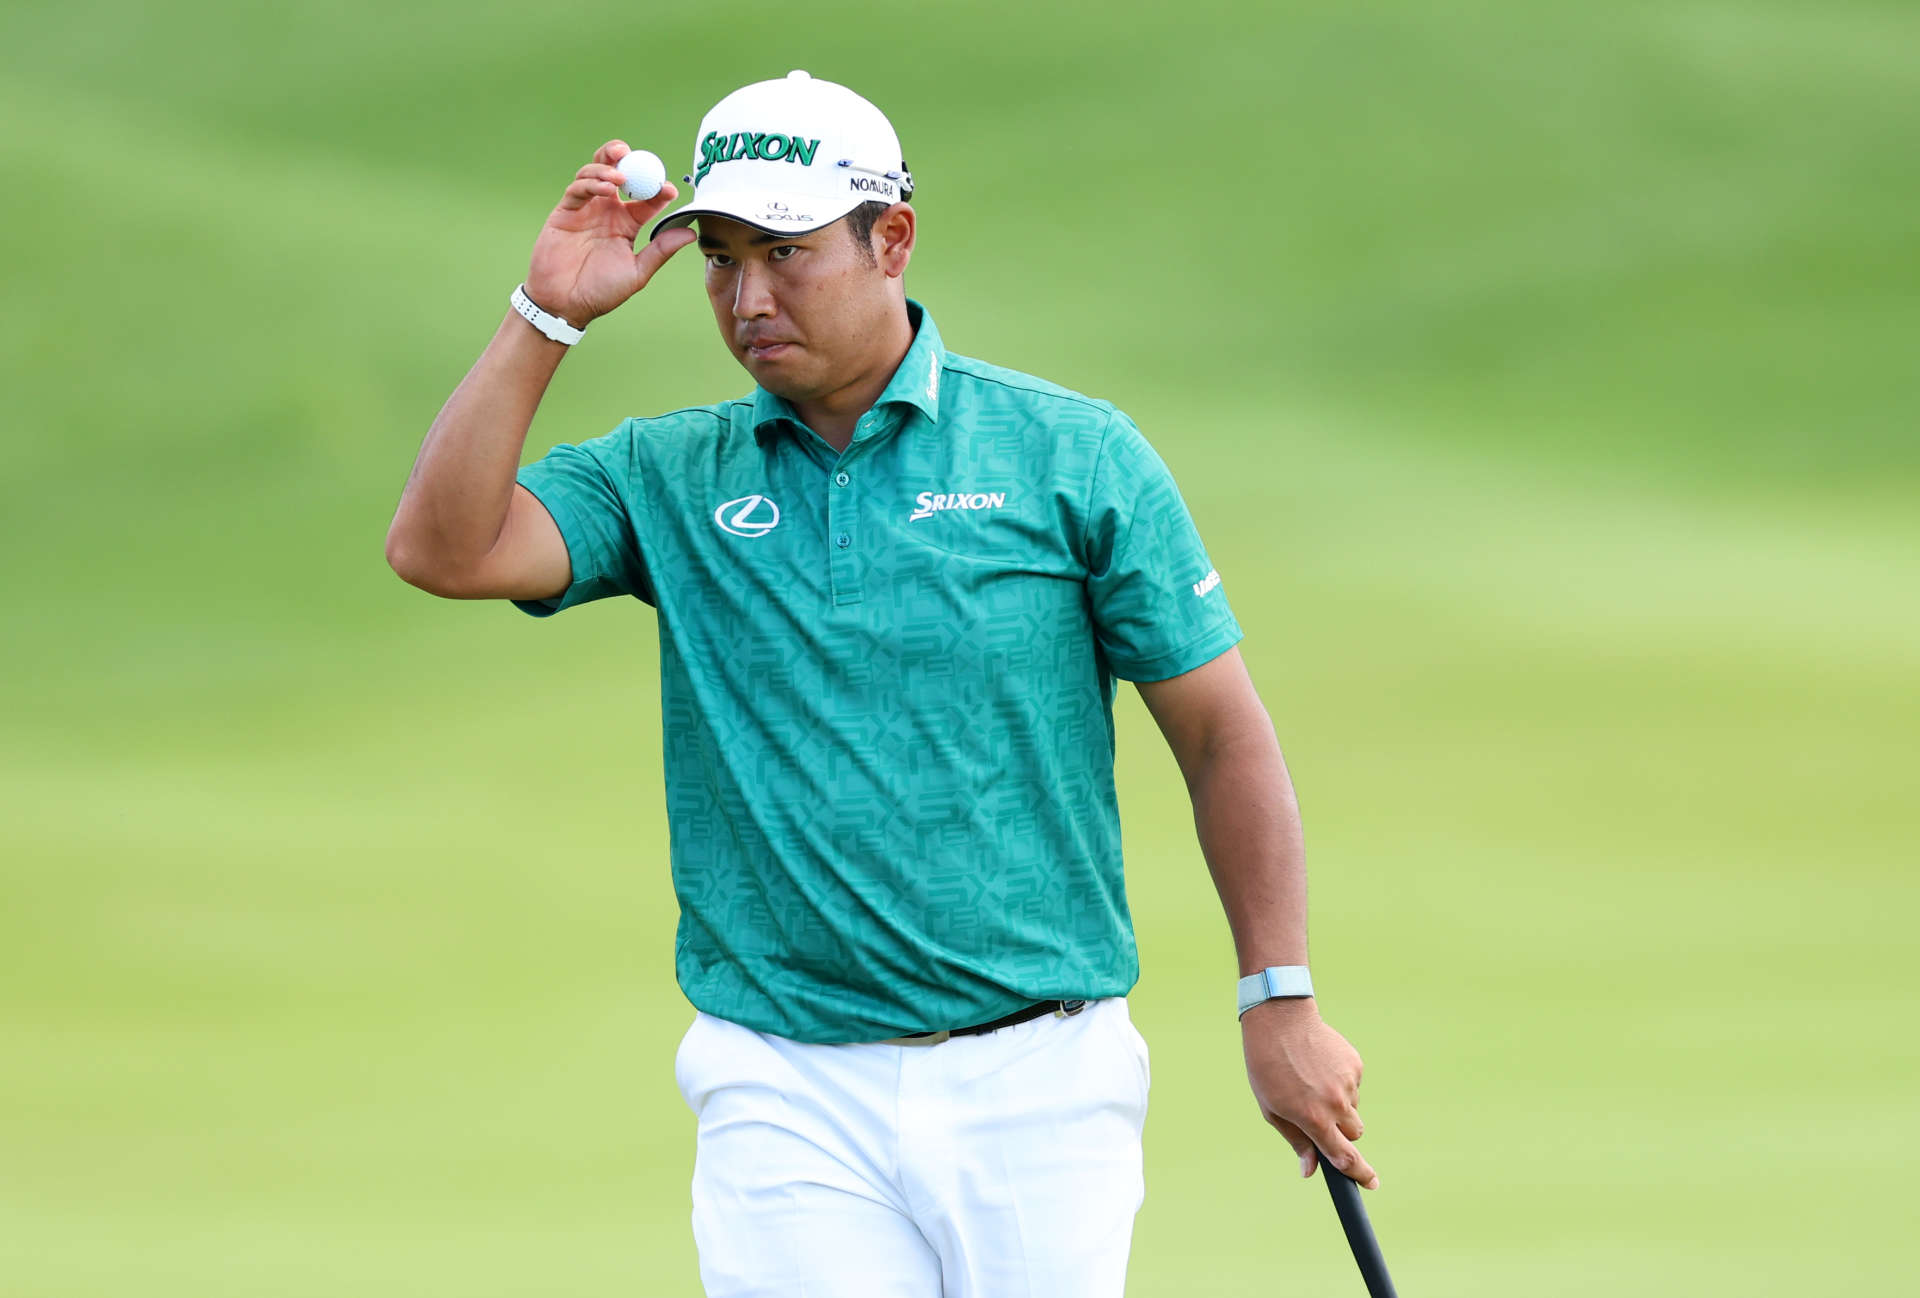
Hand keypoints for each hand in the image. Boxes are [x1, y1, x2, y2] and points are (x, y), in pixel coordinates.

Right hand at [524, 140, 696, 328]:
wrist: (565, 304)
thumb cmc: (601, 292)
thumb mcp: (637, 272)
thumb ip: (661, 251)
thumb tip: (690, 233)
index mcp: (627, 224)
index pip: (645, 198)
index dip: (657, 189)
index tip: (668, 189)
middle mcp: (607, 212)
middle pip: (617, 173)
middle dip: (625, 159)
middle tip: (633, 154)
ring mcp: (586, 209)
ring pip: (595, 174)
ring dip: (606, 169)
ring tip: (618, 178)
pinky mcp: (565, 212)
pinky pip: (578, 190)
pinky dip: (591, 184)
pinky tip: (604, 189)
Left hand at [1241, 998, 1377, 1188]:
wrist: (1280, 1020)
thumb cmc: (1267, 1067)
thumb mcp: (1272, 1109)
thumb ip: (1297, 1141)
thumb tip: (1311, 1170)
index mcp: (1313, 1119)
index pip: (1345, 1157)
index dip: (1360, 1174)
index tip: (1371, 1183)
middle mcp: (1335, 1104)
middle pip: (1354, 1134)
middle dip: (1341, 1132)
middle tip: (1318, 1115)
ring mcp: (1348, 1083)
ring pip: (1353, 1108)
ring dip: (1338, 1104)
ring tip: (1310, 1081)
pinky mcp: (1355, 1064)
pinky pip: (1353, 1085)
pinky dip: (1340, 1082)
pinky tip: (1319, 1066)